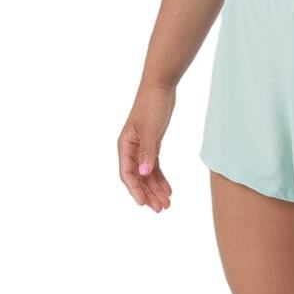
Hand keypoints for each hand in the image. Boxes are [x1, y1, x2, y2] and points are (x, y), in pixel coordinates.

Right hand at [117, 83, 175, 212]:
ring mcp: (142, 147)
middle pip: (137, 177)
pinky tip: (168, 188)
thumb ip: (148, 151)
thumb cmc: (152, 104)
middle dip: (148, 193)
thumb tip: (143, 174)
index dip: (135, 190)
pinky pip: (154, 166)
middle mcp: (131, 148)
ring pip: (147, 174)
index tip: (144, 204)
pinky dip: (160, 178)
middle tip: (161, 208)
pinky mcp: (152, 143)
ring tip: (167, 203)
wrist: (161, 85)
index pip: (127, 174)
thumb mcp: (151, 128)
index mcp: (125, 145)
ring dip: (155, 188)